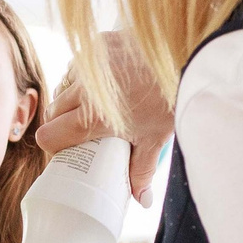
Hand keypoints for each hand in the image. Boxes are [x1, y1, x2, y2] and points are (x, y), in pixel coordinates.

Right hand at [34, 30, 173, 203]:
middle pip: (53, 112)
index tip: (67, 149)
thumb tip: (139, 200)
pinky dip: (88, 73)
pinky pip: (81, 63)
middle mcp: (85, 88)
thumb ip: (141, 170)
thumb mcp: (157, 137)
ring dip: (73, 97)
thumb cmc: (175, 96)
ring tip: (96, 104)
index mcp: (94, 117)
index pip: (48, 136)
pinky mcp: (98, 42)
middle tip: (83, 130)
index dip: (55, 146)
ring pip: (65, 86)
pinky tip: (107, 79)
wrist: (194, 53)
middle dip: (62, 123)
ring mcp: (89, 63)